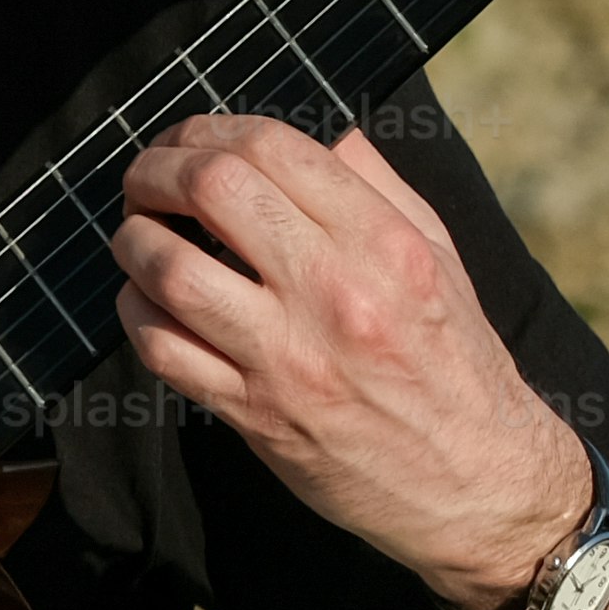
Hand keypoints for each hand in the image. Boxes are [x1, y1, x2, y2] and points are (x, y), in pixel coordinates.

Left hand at [111, 113, 591, 609]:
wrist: (475, 481)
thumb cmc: (456, 361)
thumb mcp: (439, 259)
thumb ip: (378, 188)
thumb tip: (323, 131)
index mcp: (385, 243)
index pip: (275, 148)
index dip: (212, 128)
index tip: (191, 137)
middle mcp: (335, 291)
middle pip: (213, 190)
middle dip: (158, 169)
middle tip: (145, 178)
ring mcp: (288, 356)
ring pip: (170, 269)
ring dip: (133, 240)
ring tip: (137, 234)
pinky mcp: (254, 413)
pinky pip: (162, 348)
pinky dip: (135, 312)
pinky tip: (144, 299)